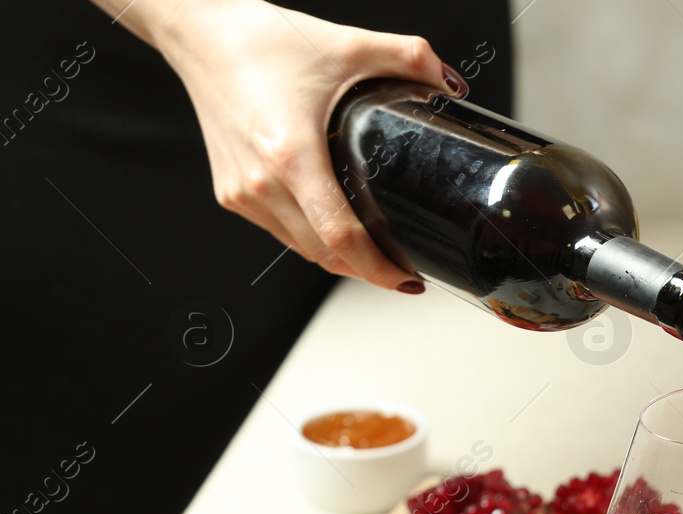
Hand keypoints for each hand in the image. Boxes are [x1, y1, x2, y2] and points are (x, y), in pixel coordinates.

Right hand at [148, 0, 461, 288]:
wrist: (199, 33)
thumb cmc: (259, 40)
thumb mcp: (346, 43)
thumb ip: (407, 56)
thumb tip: (450, 82)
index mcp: (292, 155)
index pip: (342, 239)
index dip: (381, 269)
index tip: (409, 279)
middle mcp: (261, 183)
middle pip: (326, 255)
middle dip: (369, 271)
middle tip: (405, 270)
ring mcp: (241, 193)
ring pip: (302, 249)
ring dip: (340, 258)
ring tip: (375, 252)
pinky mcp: (230, 194)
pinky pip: (281, 232)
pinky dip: (311, 237)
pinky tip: (334, 227)